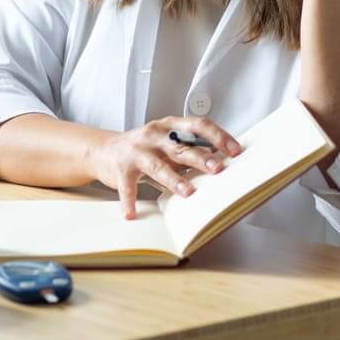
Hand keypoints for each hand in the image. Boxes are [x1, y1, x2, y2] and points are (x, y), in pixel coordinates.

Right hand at [86, 117, 242, 219]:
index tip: (235, 150)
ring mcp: (136, 151)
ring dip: (173, 179)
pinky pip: (127, 186)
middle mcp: (153, 134)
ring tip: (187, 192)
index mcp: (169, 126)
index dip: (218, 136)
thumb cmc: (144, 148)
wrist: (104, 150)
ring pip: (157, 165)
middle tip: (217, 168)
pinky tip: (132, 213)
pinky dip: (129, 201)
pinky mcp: (120, 169)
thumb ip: (189, 150)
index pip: (198, 125)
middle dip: (200, 157)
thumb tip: (221, 161)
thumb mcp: (168, 144)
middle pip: (180, 145)